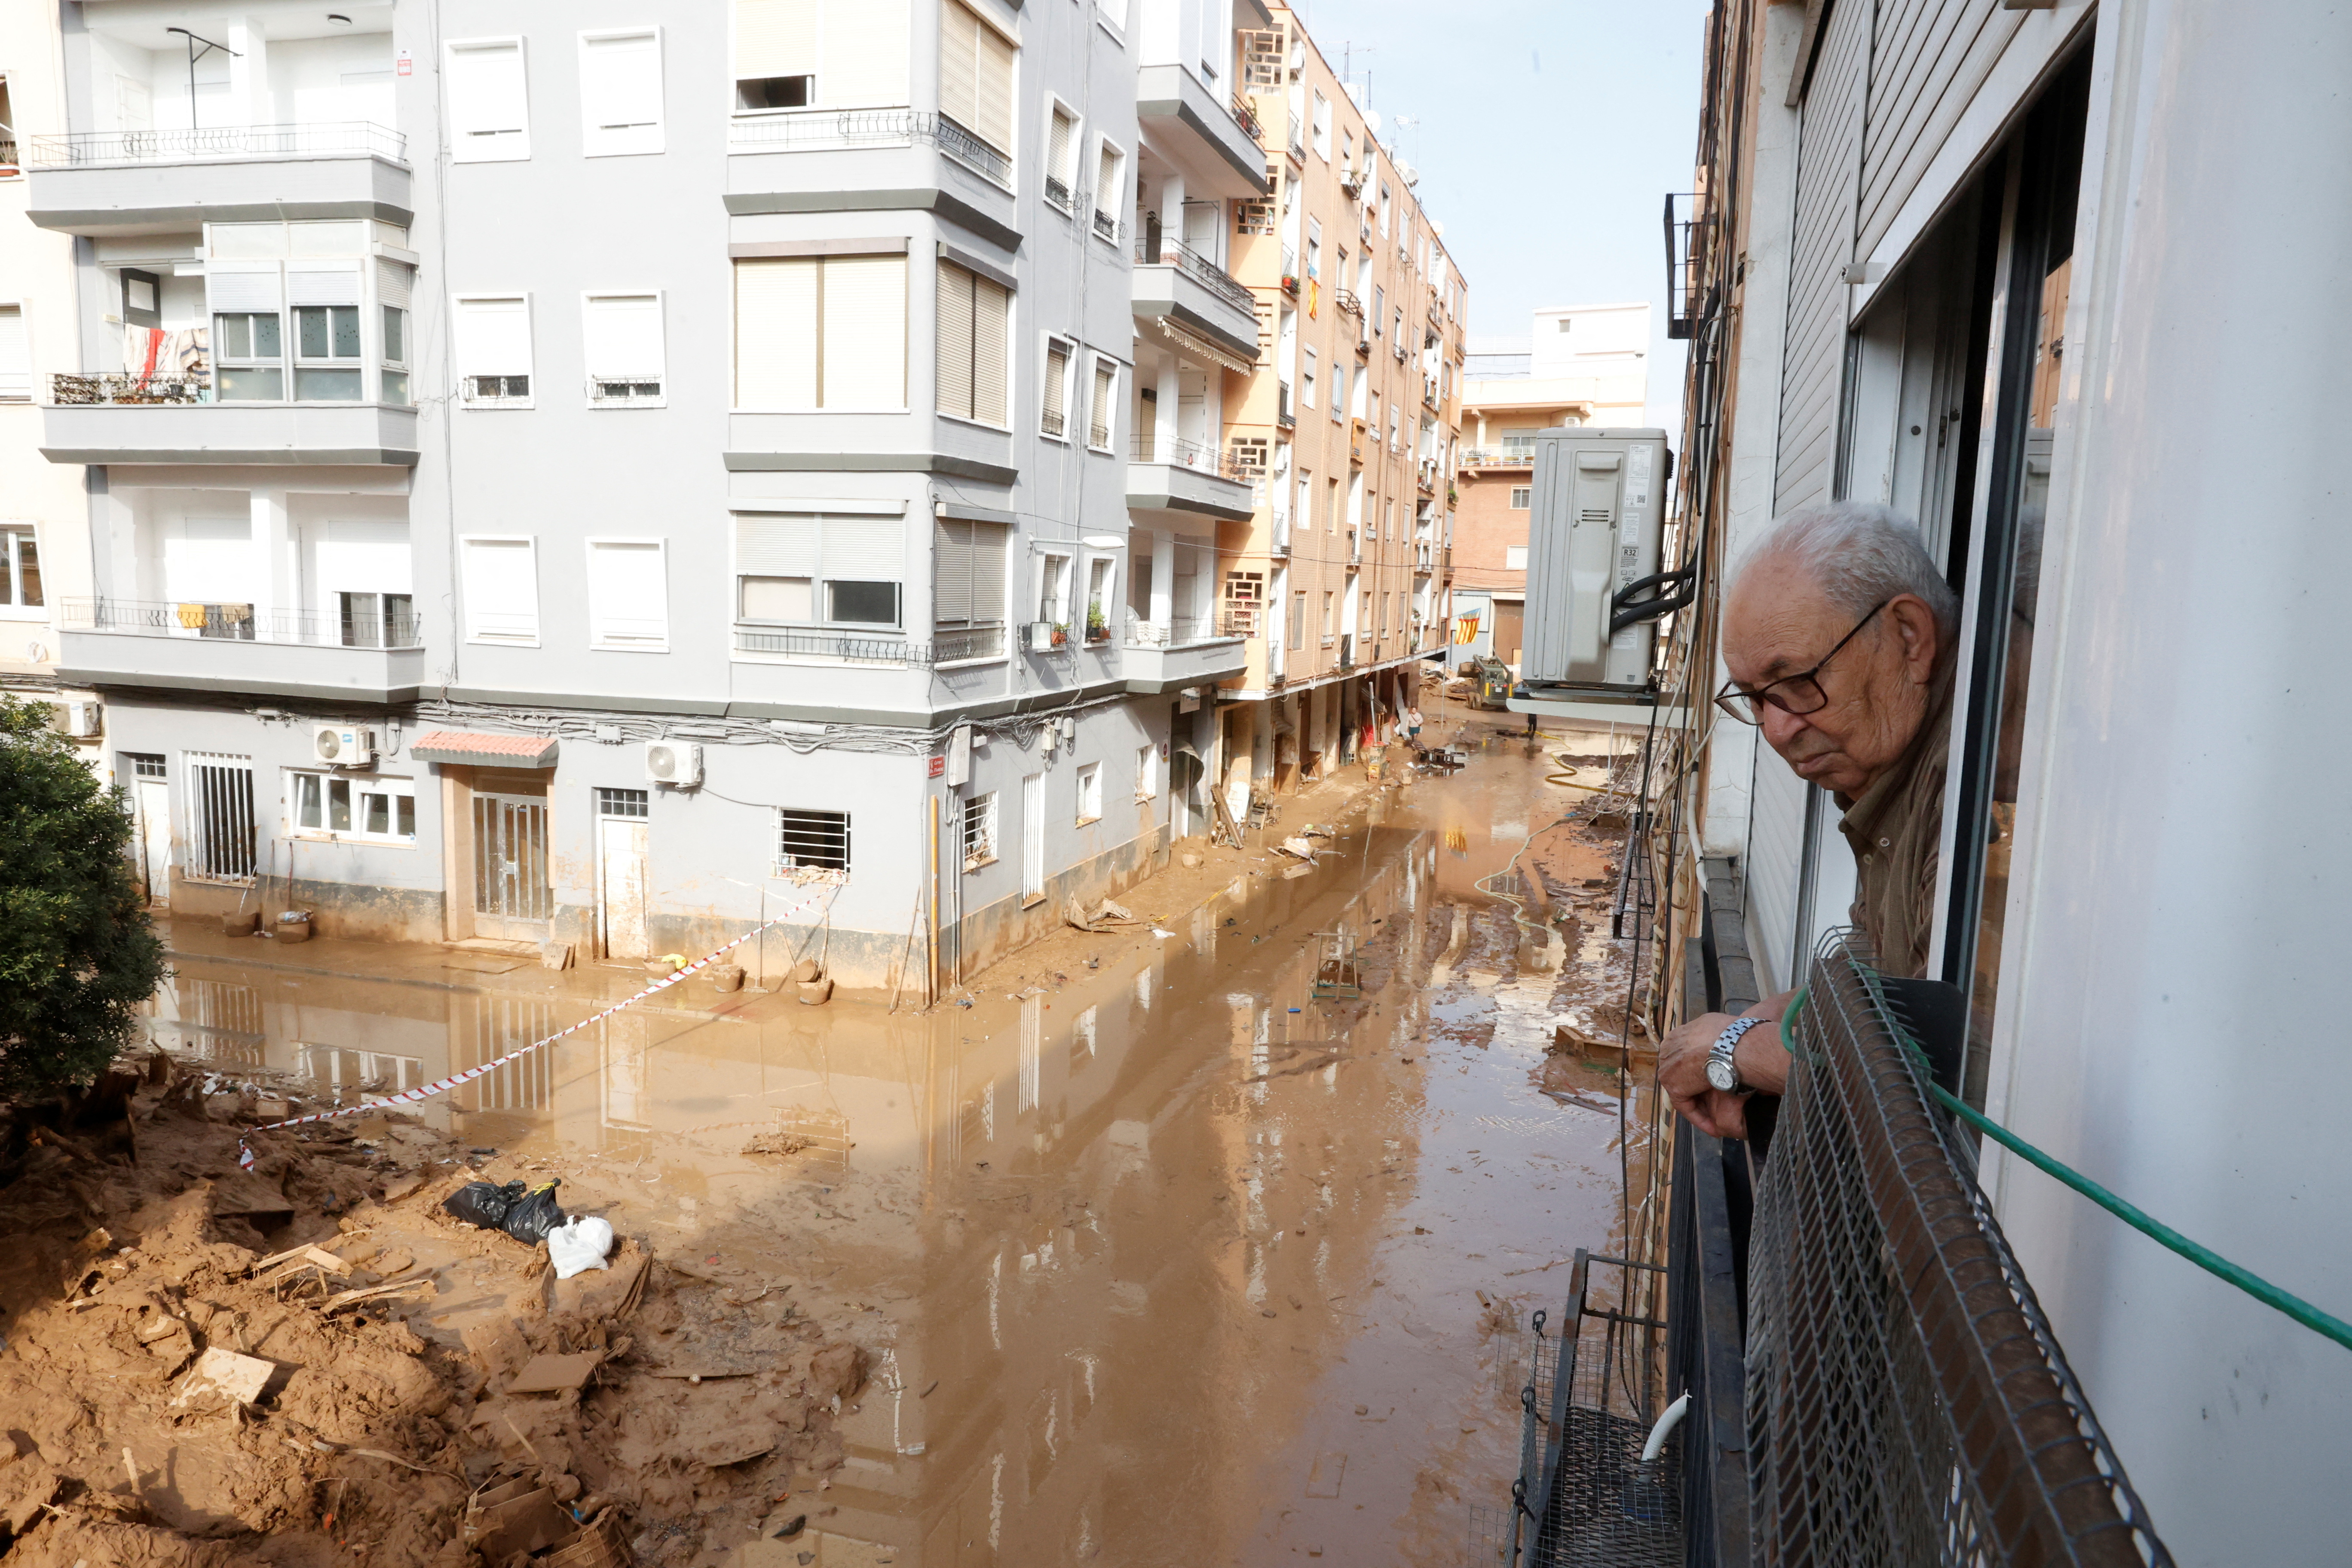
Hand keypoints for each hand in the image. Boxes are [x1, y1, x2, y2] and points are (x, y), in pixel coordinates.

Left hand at [1659, 1011, 1750, 1139]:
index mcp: (1679, 1034)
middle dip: (1696, 1088)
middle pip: (1681, 1074)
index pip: (1685, 1057)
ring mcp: (1668, 1067)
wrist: (1729, 1046)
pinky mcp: (1673, 1085)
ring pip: (1684, 1090)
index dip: (1699, 1071)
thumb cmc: (1733, 1037)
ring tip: (1716, 1121)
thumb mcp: (1721, 1030)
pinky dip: (1699, 1117)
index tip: (1714, 1080)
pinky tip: (1714, 1128)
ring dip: (1699, 1105)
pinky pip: (1685, 1105)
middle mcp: (1668, 1049)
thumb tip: (1723, 1042)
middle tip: (1715, 1103)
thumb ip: (1713, 1038)